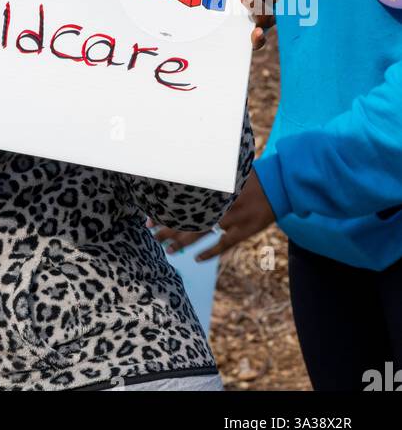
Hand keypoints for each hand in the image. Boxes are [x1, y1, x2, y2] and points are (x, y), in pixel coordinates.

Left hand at [149, 170, 275, 260]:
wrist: (280, 184)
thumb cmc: (253, 176)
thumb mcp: (229, 171)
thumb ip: (210, 177)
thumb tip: (186, 176)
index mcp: (214, 188)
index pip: (183, 201)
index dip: (166, 210)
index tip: (150, 215)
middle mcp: (220, 203)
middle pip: (187, 218)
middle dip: (168, 227)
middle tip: (152, 233)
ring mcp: (232, 218)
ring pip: (201, 233)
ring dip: (183, 241)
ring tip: (167, 249)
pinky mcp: (244, 231)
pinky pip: (224, 245)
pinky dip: (210, 253)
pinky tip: (197, 258)